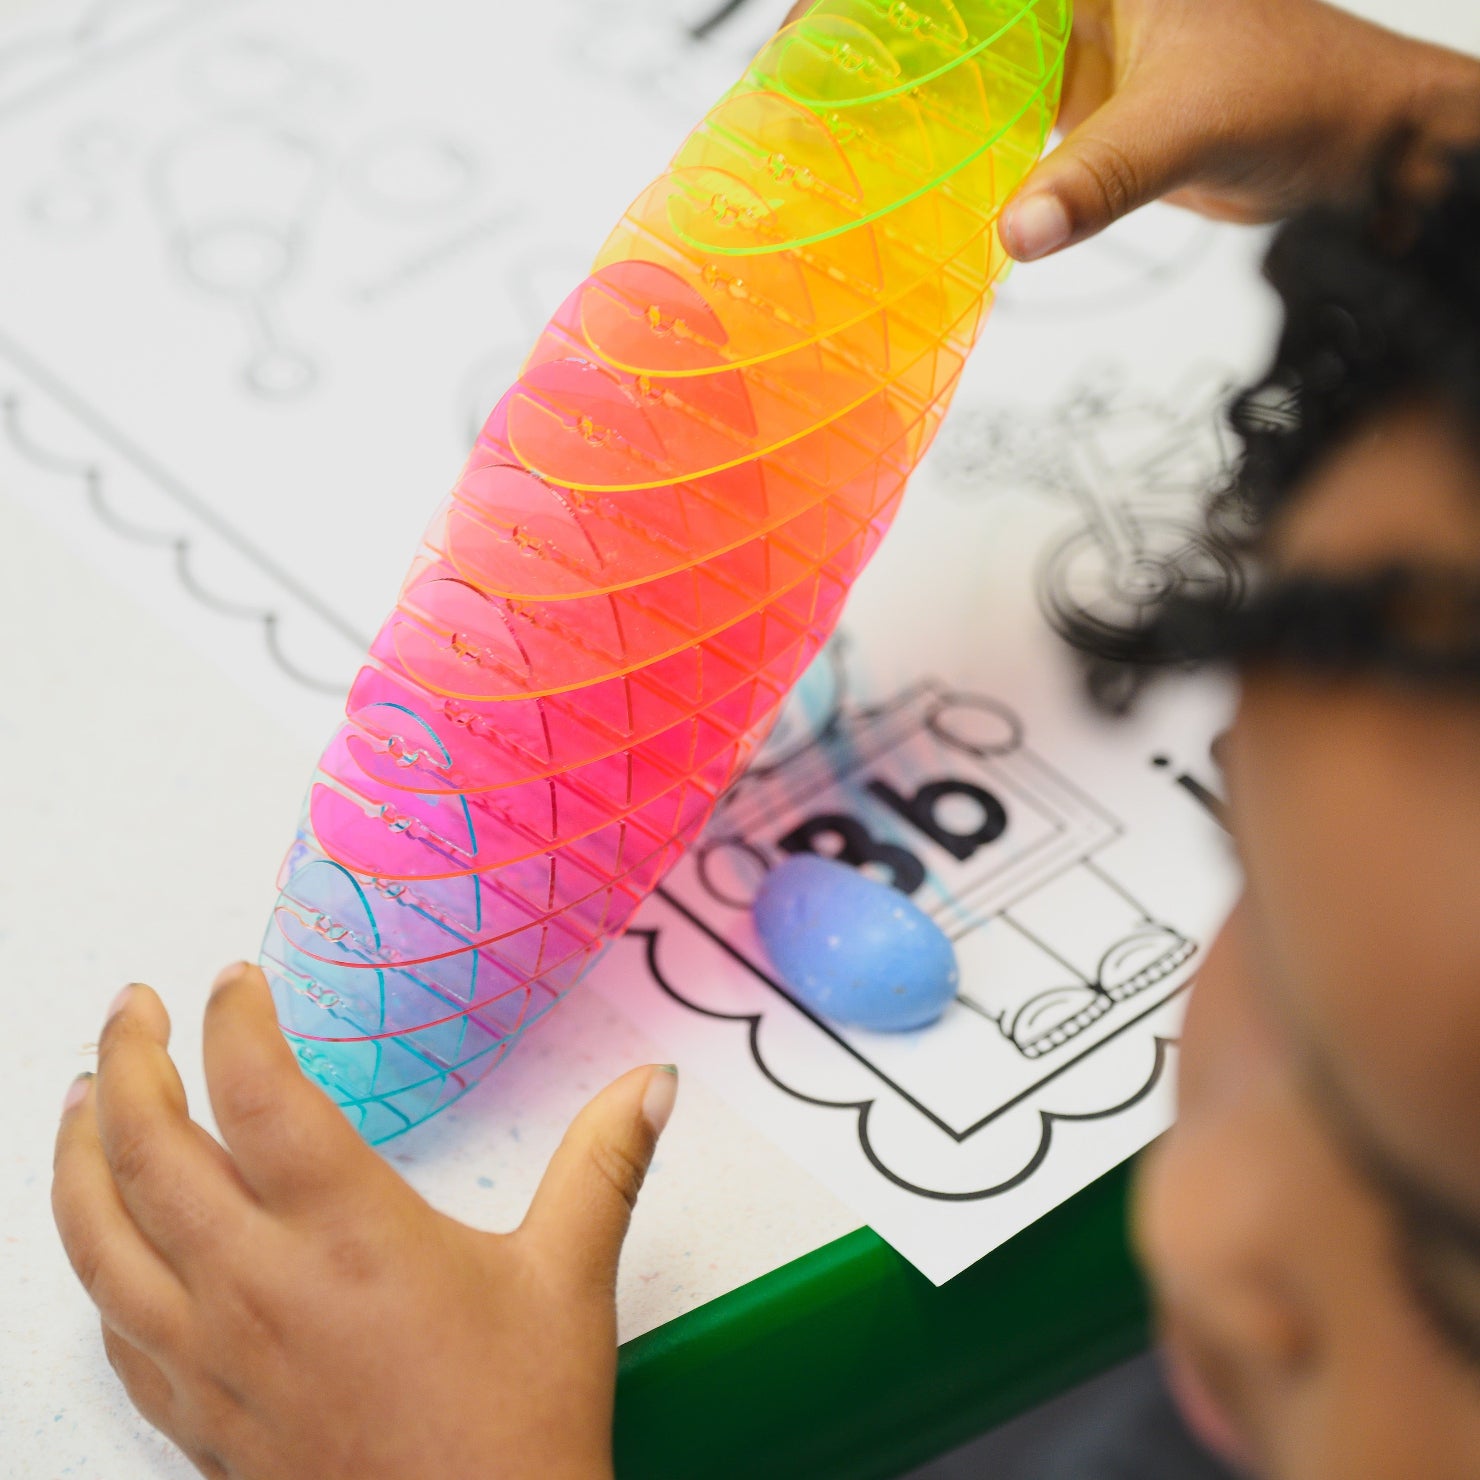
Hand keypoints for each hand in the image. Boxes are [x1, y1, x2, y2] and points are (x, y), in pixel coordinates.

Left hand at [51, 965, 677, 1479]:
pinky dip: (96, 1266)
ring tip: (81, 1099)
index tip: (233, 979)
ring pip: (100, 1241)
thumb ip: (604, 1165)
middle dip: (127, 1062)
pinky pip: (113, 1330)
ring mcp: (214, 1358)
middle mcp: (260, 1288)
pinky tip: (106, 1246)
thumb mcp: (569, 1279)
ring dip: (80, 1156)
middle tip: (132, 1010)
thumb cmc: (514, 1427)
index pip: (258, 1095)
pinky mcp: (200, 1417)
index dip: (235, 1021)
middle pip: (150, 1152)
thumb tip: (650, 1085)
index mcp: (348, 1236)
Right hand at [784, 0, 1479, 260]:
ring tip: (823, 119)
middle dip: (872, 30)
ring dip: (901, 82)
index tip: (810, 18)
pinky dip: (946, 134)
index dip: (882, 0)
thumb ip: (1099, 180)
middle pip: (949, 6)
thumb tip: (1017, 231)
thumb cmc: (1299, 95)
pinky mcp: (1077, 100)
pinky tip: (897, 166)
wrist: (1350, 147)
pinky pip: (991, 108)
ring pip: (964, 51)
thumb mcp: (1188, 127)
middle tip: (795, 75)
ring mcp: (1073, 42)